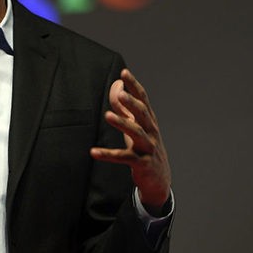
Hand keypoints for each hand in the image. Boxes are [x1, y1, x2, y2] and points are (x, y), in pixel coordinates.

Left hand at [90, 69, 170, 213]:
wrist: (159, 179)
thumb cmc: (144, 147)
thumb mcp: (134, 125)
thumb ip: (124, 106)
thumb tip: (116, 84)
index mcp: (149, 120)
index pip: (143, 99)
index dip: (134, 86)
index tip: (124, 72)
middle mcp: (151, 131)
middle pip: (143, 114)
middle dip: (132, 103)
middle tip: (121, 94)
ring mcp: (148, 148)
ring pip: (136, 133)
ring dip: (122, 123)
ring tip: (107, 115)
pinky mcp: (142, 164)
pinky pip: (124, 158)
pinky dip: (108, 155)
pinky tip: (93, 152)